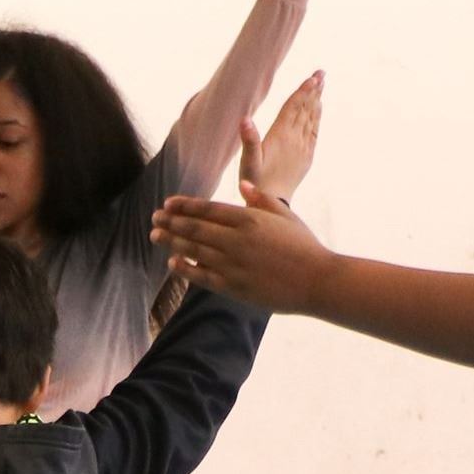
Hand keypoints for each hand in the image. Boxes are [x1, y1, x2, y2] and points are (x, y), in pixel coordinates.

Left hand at [157, 186, 334, 313]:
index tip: (168, 204)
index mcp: (249, 219)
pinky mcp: (235, 287)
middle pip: (194, 228)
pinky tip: (172, 262)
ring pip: (194, 250)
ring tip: (155, 236)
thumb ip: (261, 199)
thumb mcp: (286, 215)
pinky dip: (185, 269)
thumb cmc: (305, 246)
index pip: (207, 209)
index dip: (184, 205)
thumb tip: (243, 186)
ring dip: (172, 241)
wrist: (318, 281)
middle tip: (154, 219)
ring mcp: (234, 264)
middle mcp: (236, 240)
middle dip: (171, 222)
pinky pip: (203, 276)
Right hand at [242, 71, 323, 203]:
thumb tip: (245, 120)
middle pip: (306, 110)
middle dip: (313, 91)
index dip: (302, 92)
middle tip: (321, 73)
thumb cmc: (255, 182)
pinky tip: (318, 109)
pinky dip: (316, 118)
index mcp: (281, 136)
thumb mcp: (248, 162)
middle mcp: (295, 140)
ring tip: (321, 84)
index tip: (312, 78)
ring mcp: (303, 149)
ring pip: (311, 119)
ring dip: (316, 101)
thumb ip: (249, 140)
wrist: (272, 205)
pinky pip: (314, 133)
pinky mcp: (306, 157)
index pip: (293, 108)